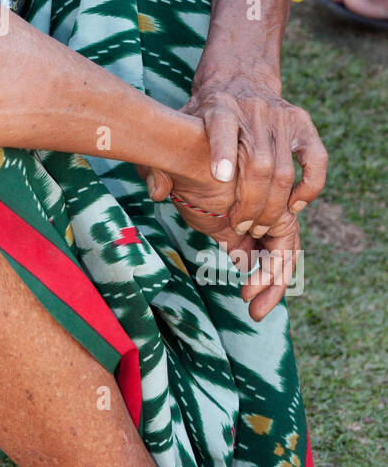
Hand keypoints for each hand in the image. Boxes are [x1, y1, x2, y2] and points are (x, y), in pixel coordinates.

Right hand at [135, 156, 302, 321]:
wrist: (182, 155)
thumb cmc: (181, 175)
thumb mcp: (205, 215)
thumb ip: (227, 235)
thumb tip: (243, 258)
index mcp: (252, 208)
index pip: (270, 247)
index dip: (264, 275)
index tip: (249, 300)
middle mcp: (267, 209)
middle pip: (281, 252)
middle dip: (272, 285)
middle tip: (256, 311)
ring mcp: (273, 208)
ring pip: (285, 254)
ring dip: (272, 283)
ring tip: (252, 303)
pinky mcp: (276, 210)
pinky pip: (284, 249)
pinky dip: (272, 272)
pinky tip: (250, 289)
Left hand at [140, 70, 326, 235]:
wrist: (239, 78)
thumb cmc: (203, 115)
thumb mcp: (177, 127)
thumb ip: (160, 161)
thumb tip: (156, 193)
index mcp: (217, 106)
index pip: (221, 125)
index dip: (222, 150)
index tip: (220, 177)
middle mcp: (252, 109)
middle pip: (258, 163)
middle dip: (250, 203)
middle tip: (240, 226)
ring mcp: (281, 115)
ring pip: (285, 170)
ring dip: (274, 206)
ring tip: (259, 226)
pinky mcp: (303, 123)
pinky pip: (316, 160)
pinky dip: (309, 187)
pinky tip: (294, 206)